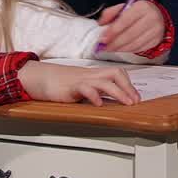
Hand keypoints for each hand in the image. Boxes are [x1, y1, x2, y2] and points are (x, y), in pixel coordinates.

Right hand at [18, 60, 136, 105]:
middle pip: (116, 73)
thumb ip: (96, 89)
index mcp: (95, 74)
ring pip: (105, 82)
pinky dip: (94, 96)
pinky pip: (85, 88)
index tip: (136, 96)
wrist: (41, 77)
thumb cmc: (61, 83)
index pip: (118, 73)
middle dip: (128, 87)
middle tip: (135, 101)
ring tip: (126, 103)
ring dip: (119, 92)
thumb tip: (111, 99)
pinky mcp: (71, 87)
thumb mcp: (82, 85)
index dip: (129, 84)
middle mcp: (91, 75)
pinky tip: (99, 103)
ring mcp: (82, 80)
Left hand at [99, 1, 168, 59]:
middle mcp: (151, 18)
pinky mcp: (155, 41)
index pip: (125, 20)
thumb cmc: (138, 12)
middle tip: (104, 46)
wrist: (157, 15)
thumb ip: (110, 13)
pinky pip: (139, 49)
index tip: (103, 38)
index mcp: (142, 7)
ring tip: (110, 48)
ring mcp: (155, 31)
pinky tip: (121, 48)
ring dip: (119, 48)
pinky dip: (127, 50)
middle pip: (130, 34)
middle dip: (114, 43)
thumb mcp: (124, 7)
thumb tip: (101, 24)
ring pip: (134, 44)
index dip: (113, 31)